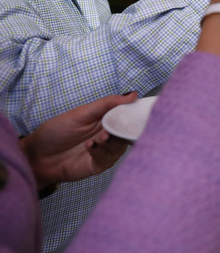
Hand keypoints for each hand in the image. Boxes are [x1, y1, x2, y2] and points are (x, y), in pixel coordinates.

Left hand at [20, 93, 135, 188]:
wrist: (36, 155)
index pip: (130, 117)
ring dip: (112, 141)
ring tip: (101, 137)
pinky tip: (89, 146)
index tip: (143, 111)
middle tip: (119, 126)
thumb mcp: (82, 112)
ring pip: (121, 146)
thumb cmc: (56, 131)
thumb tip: (133, 95)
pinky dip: (100, 151)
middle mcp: (110, 136)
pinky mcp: (99, 165)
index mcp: (108, 120)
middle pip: (130, 133)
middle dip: (127, 129)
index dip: (138, 114)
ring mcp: (105, 151)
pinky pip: (108, 158)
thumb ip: (108, 103)